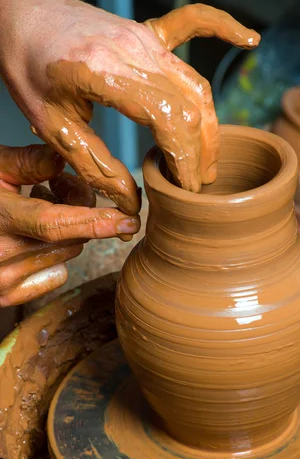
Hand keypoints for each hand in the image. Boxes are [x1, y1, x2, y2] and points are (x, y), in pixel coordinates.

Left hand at [0, 0, 259, 209]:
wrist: (21, 14)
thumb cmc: (29, 67)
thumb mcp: (53, 128)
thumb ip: (96, 167)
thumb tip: (131, 204)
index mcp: (105, 74)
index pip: (170, 121)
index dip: (186, 161)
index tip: (188, 189)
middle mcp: (133, 50)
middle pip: (192, 107)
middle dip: (201, 153)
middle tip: (196, 186)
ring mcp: (144, 37)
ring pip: (197, 83)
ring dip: (210, 125)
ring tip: (207, 161)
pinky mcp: (148, 30)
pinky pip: (194, 24)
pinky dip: (223, 30)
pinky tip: (250, 40)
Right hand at [0, 143, 139, 305]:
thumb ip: (29, 162)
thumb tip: (67, 161)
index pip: (54, 223)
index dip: (95, 222)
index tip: (128, 221)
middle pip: (71, 236)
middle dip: (78, 210)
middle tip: (56, 186)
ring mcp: (2, 282)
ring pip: (67, 254)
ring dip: (66, 232)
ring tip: (36, 208)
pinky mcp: (6, 298)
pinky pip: (55, 275)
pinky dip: (54, 256)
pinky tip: (30, 239)